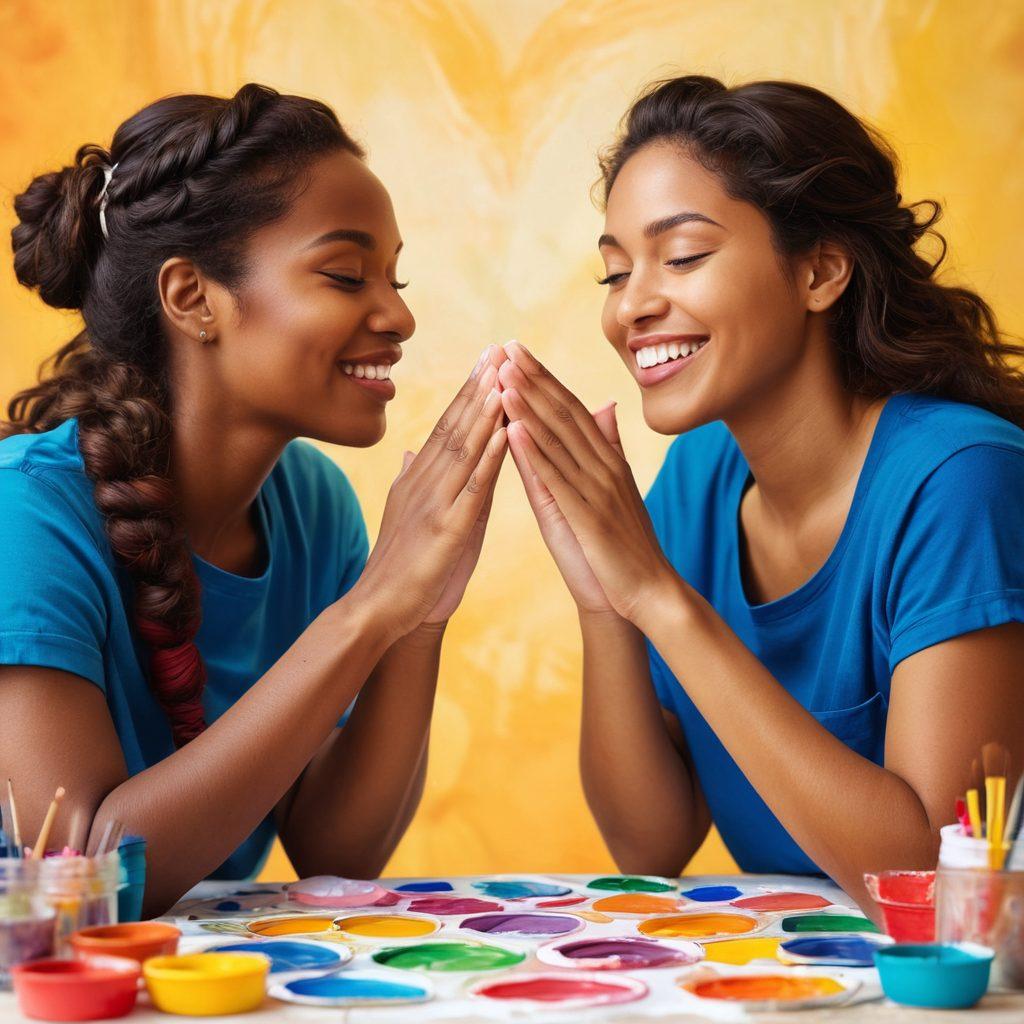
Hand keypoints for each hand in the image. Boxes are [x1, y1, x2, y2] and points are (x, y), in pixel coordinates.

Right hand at [419, 345, 508, 622]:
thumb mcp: (409, 515)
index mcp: (418, 478)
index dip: (467, 392)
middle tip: (498, 349)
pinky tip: (507, 431)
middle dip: (478, 386)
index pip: (446, 427)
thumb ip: (416, 481)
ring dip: (486, 409)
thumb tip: (411, 451)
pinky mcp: (446, 529)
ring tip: (505, 374)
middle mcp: (423, 482)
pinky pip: (473, 486)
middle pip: (455, 426)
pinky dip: (490, 456)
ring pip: (464, 447)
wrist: (379, 609)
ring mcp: (434, 503)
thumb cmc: (401, 566)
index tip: (486, 359)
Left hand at [499, 342, 676, 625]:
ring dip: (529, 405)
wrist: (649, 593)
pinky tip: (514, 429)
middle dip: (534, 378)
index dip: (544, 377)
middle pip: (565, 414)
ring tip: (503, 375)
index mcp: (606, 461)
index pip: (572, 409)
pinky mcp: (589, 517)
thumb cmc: (623, 546)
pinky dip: (535, 452)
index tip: (518, 350)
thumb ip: (604, 447)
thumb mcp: (613, 490)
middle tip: (506, 346)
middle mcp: (604, 467)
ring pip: (559, 440)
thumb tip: (604, 405)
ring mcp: (598, 491)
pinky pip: (558, 479)